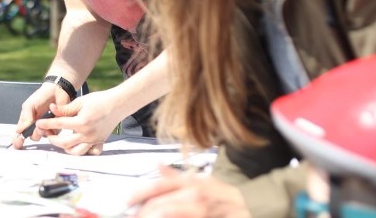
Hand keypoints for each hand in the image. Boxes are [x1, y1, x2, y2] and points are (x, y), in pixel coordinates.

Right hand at [11, 83, 73, 148]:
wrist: (56, 91)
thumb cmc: (40, 97)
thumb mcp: (29, 105)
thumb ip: (25, 118)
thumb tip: (19, 131)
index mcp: (26, 122)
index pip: (20, 134)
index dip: (18, 141)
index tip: (17, 144)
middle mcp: (35, 126)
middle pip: (33, 137)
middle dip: (34, 133)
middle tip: (37, 125)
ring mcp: (46, 127)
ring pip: (43, 136)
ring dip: (44, 130)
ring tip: (46, 120)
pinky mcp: (56, 127)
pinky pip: (54, 133)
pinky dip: (54, 127)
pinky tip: (53, 118)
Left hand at [36, 90, 123, 155]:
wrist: (118, 104)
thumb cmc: (99, 100)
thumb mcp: (81, 101)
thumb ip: (65, 108)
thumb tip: (51, 109)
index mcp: (81, 122)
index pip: (59, 124)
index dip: (47, 124)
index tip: (39, 123)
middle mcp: (87, 134)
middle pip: (64, 143)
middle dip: (53, 139)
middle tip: (47, 134)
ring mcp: (94, 140)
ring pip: (76, 152)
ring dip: (65, 148)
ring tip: (61, 141)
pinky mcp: (100, 142)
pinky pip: (90, 153)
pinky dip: (83, 152)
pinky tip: (78, 146)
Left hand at [128, 166, 249, 217]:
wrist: (250, 207)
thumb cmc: (222, 194)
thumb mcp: (200, 180)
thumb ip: (176, 176)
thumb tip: (157, 164)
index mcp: (190, 182)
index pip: (159, 185)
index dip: (139, 193)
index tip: (125, 200)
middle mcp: (194, 195)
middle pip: (160, 204)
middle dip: (142, 212)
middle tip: (131, 215)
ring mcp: (199, 210)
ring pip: (167, 212)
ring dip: (152, 215)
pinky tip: (161, 217)